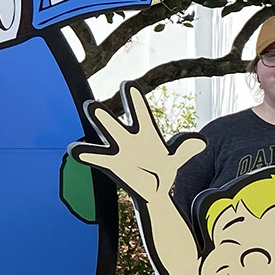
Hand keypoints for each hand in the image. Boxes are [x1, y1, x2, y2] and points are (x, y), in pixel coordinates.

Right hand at [70, 85, 206, 202]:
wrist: (155, 189)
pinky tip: (74, 148)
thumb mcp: (175, 158)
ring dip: (96, 129)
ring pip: (105, 138)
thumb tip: (200, 141)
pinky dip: (87, 154)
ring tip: (85, 121)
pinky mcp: (112, 165)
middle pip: (115, 124)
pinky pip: (98, 158)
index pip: (140, 112)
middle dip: (104, 117)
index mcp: (146, 131)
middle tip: (92, 105)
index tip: (126, 84)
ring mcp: (118, 151)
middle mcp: (129, 138)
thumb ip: (185, 150)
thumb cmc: (163, 167)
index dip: (134, 100)